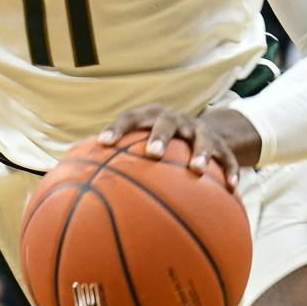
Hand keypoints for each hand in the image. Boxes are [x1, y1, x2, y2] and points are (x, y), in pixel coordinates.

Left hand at [97, 104, 260, 189]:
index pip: (131, 118)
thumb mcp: (140, 142)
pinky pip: (229, 159)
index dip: (118, 128)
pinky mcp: (222, 146)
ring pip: (203, 139)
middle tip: (152, 153)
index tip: (104, 142)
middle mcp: (175, 120)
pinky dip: (231, 171)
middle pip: (166, 123)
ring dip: (201, 153)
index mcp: (151, 117)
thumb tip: (74, 178)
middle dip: (159, 136)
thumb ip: (113, 158)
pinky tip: (232, 188)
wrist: (204, 129)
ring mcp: (200, 132)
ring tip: (197, 170)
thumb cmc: (159, 142)